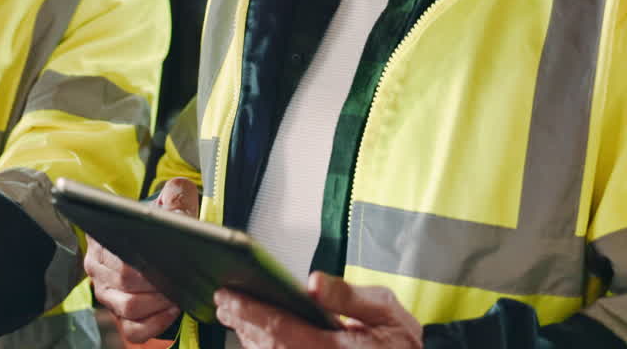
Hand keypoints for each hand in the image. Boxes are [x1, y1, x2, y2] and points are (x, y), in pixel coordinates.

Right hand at [85, 178, 199, 342]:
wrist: (154, 242)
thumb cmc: (158, 226)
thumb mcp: (169, 204)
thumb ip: (175, 194)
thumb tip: (179, 192)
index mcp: (103, 239)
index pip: (118, 255)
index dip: (146, 261)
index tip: (167, 257)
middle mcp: (98, 267)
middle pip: (125, 282)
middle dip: (157, 281)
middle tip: (179, 276)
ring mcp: (107, 294)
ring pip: (129, 307)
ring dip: (158, 303)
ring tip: (177, 292)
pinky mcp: (119, 316)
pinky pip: (134, 330)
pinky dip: (155, 324)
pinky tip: (171, 310)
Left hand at [215, 271, 421, 348]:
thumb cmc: (403, 342)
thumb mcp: (384, 309)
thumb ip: (347, 295)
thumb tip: (313, 283)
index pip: (281, 331)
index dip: (250, 313)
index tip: (228, 297)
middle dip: (243, 323)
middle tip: (224, 302)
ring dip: (250, 339)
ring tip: (234, 316)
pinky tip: (257, 337)